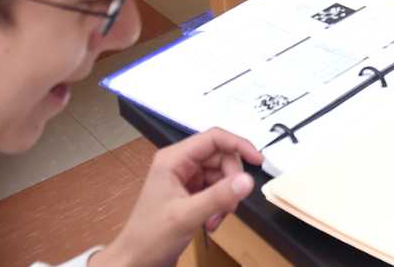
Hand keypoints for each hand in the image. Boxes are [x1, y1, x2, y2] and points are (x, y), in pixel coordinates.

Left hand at [95, 128, 261, 266]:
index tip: (258, 162)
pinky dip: (219, 206)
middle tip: (230, 204)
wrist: (135, 262)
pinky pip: (215, 191)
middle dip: (230, 181)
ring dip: (225, 198)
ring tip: (215, 219)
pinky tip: (211, 223)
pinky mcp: (189, 194)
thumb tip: (248, 180)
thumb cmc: (151, 237)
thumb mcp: (187, 216)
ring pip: (220, 176)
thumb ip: (219, 197)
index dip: (238, 145)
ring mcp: (184, 179)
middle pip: (220, 158)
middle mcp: (179, 164)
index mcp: (174, 159)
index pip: (214, 138)